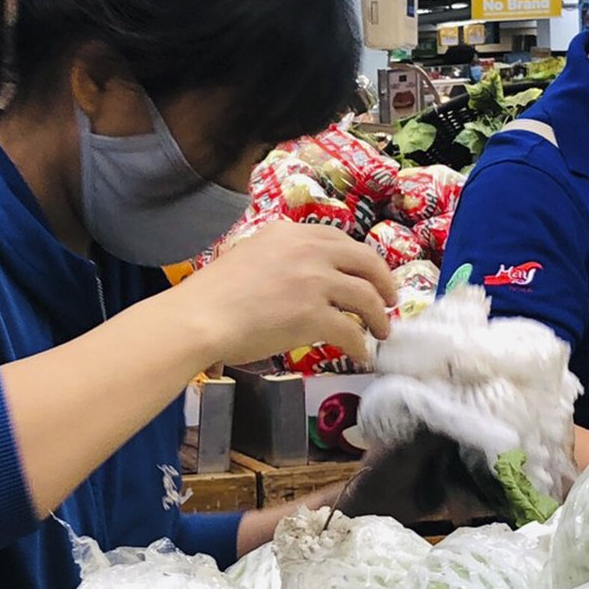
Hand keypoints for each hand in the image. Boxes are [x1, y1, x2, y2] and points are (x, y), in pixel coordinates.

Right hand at [165, 221, 397, 368]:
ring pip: (367, 297)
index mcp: (290, 232)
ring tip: (382, 332)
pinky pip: (351, 331)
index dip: (361, 260)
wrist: (199, 318)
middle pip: (366, 262)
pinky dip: (360, 346)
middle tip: (390, 300)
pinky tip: (360, 355)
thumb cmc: (210, 295)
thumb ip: (277, 259)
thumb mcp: (248, 256)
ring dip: (379, 317)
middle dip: (383, 283)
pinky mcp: (315, 315)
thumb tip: (296, 279)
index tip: (367, 274)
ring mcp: (315, 282)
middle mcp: (308, 250)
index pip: (340, 240)